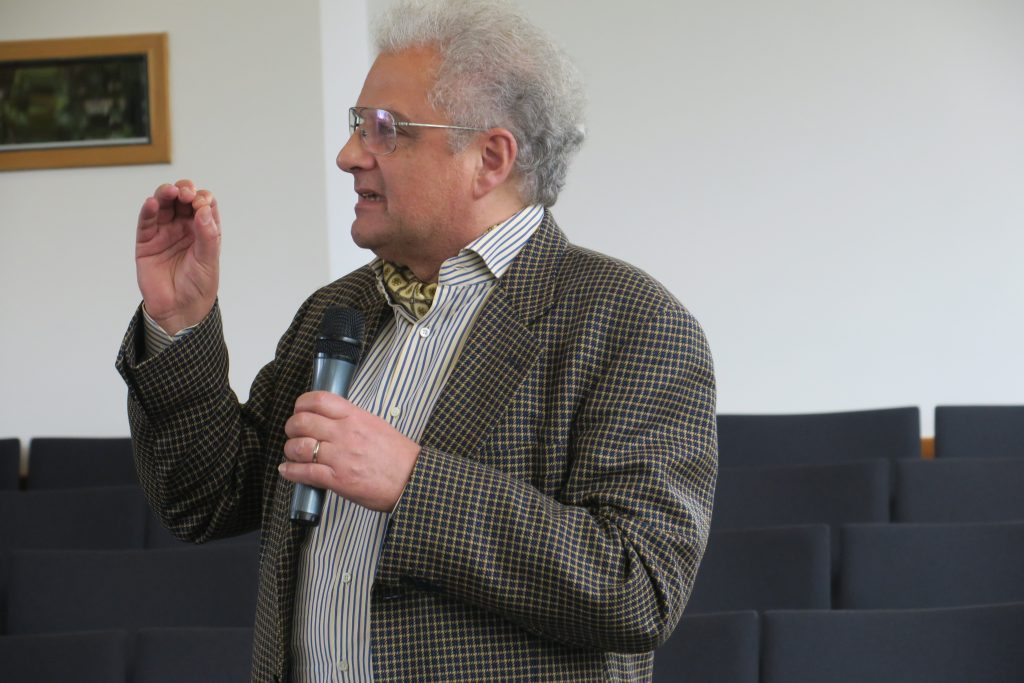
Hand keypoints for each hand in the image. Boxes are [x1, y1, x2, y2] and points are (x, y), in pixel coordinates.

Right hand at [136, 179, 220, 334]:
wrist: (180, 310)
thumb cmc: (198, 286)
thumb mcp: (208, 260)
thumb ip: (207, 235)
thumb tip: (203, 210)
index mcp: (203, 230)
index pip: (203, 205)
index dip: (202, 199)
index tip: (201, 203)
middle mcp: (184, 228)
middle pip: (182, 200)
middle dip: (184, 191)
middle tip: (186, 193)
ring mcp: (164, 233)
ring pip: (163, 205)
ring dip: (165, 194)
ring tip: (170, 191)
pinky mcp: (146, 242)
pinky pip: (146, 222)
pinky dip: (148, 210)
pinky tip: (151, 203)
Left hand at [280, 392, 420, 511]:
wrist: (412, 480)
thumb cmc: (398, 456)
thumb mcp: (376, 425)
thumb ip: (352, 419)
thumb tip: (331, 418)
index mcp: (355, 417)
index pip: (319, 400)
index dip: (302, 404)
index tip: (300, 410)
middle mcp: (345, 433)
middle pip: (302, 422)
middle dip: (292, 427)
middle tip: (294, 433)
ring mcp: (340, 457)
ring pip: (298, 447)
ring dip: (290, 450)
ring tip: (293, 453)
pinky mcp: (337, 480)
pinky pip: (304, 472)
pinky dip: (290, 471)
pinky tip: (288, 470)